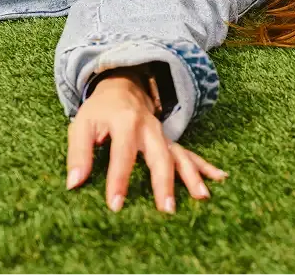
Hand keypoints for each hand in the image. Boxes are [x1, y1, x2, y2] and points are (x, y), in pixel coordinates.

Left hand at [65, 69, 227, 212]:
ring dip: (192, 176)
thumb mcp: (81, 125)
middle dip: (164, 183)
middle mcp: (150, 128)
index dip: (118, 180)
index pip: (122, 154)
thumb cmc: (99, 111)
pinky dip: (205, 166)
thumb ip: (78, 153)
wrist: (123, 85)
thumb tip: (74, 184)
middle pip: (160, 156)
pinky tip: (220, 177)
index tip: (116, 205)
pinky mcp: (169, 141)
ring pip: (180, 156)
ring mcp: (163, 134)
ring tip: (202, 197)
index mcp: (126, 123)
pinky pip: (189, 154)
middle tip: (167, 209)